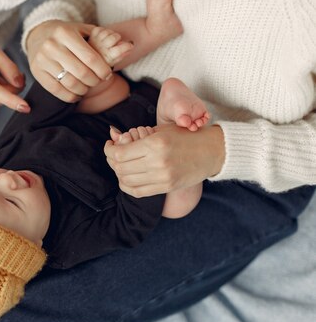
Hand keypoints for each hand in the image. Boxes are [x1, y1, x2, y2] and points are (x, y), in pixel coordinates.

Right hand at [25, 20, 111, 102]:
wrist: (37, 34)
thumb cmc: (65, 34)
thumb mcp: (80, 29)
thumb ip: (99, 38)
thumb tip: (125, 48)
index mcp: (65, 33)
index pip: (90, 58)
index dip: (102, 70)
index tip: (107, 75)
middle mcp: (52, 46)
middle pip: (81, 72)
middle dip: (94, 81)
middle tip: (97, 82)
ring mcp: (43, 60)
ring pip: (70, 83)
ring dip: (83, 90)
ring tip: (87, 88)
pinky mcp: (37, 72)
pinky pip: (56, 90)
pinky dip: (70, 96)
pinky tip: (77, 95)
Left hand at [104, 124, 225, 196]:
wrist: (212, 151)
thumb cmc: (185, 136)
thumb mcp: (162, 130)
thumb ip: (137, 136)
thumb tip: (114, 137)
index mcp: (155, 143)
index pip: (119, 153)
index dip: (109, 150)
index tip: (109, 145)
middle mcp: (158, 162)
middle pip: (120, 168)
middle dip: (111, 161)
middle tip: (112, 154)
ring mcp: (162, 177)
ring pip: (126, 180)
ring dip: (118, 173)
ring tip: (120, 165)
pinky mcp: (166, 187)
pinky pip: (138, 191)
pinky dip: (127, 186)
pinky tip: (126, 177)